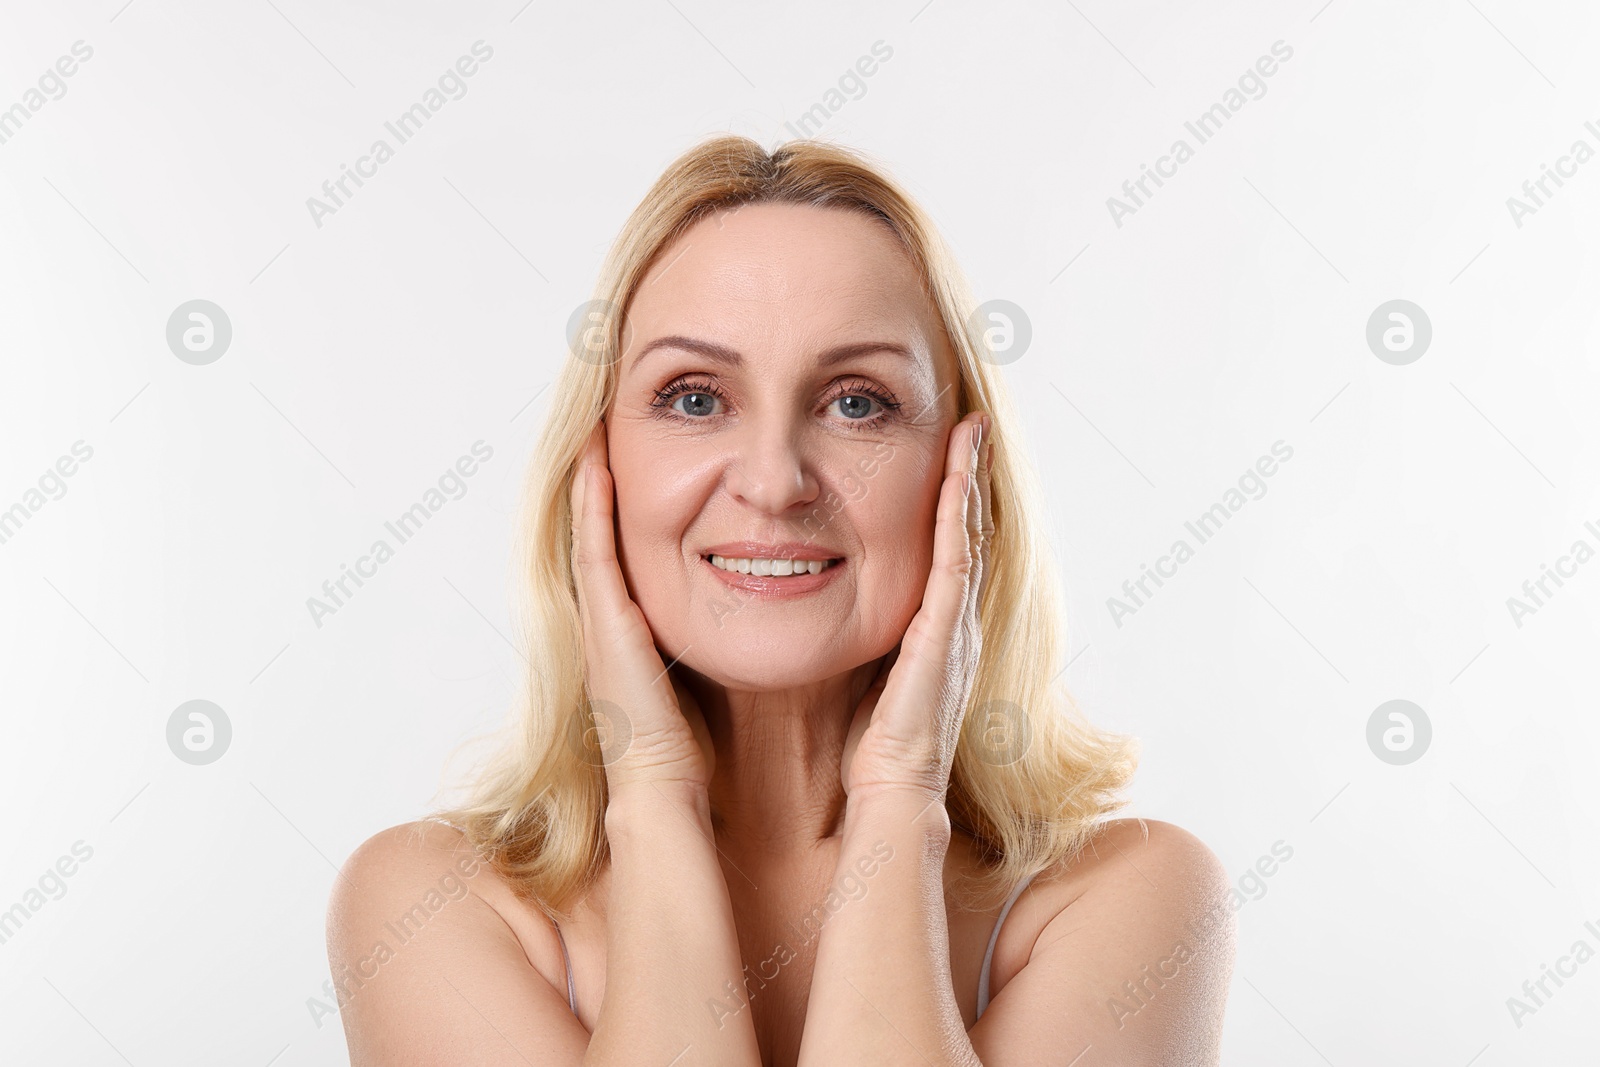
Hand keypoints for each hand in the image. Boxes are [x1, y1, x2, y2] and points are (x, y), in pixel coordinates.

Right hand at [570, 422, 714, 794]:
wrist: (664, 789)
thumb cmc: (695, 744)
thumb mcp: (712, 672)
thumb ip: (725, 637)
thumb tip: (773, 603)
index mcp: (637, 627)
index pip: (631, 549)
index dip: (629, 503)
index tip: (640, 455)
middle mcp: (611, 616)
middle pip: (604, 531)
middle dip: (604, 479)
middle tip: (607, 422)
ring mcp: (600, 618)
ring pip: (590, 530)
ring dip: (590, 479)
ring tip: (596, 426)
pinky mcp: (602, 623)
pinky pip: (594, 551)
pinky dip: (590, 506)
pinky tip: (595, 464)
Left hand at [840, 411, 991, 801]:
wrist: (891, 791)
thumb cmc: (866, 744)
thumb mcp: (858, 673)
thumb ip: (851, 636)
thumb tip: (808, 600)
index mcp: (931, 628)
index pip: (943, 549)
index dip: (947, 500)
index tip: (946, 453)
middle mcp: (952, 620)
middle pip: (966, 531)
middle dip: (969, 477)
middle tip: (970, 425)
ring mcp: (955, 624)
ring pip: (967, 535)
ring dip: (970, 481)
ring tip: (971, 433)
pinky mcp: (945, 633)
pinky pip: (955, 560)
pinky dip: (959, 514)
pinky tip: (958, 476)